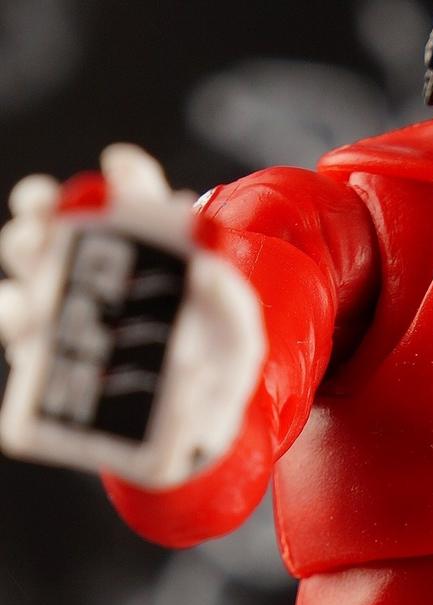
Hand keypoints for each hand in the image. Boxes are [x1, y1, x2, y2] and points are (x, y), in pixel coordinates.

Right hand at [0, 145, 264, 486]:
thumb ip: (231, 305)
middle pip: (60, 220)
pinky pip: (16, 328)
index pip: (136, 195)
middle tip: (51, 212)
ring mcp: (66, 309)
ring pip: (28, 264)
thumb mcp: (238, 341)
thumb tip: (209, 272)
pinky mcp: (45, 353)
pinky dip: (13, 315)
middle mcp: (99, 271)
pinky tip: (26, 316)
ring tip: (34, 252)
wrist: (190, 437)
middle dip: (49, 208)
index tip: (122, 167)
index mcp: (149, 251)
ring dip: (25, 250)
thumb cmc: (214, 377)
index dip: (128, 175)